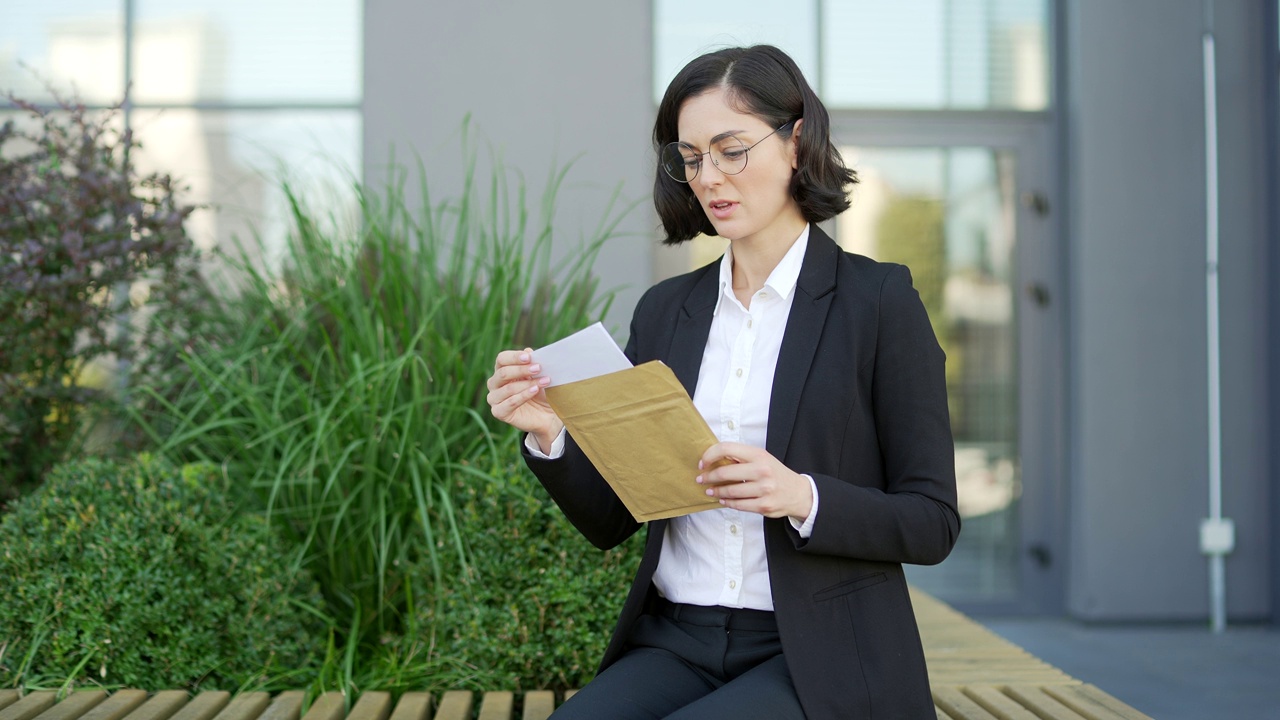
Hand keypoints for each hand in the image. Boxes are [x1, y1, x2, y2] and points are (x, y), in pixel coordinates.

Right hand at [485, 347, 563, 451]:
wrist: (547, 415)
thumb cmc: (540, 392)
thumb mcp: (539, 376)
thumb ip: (532, 363)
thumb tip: (528, 351)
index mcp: (501, 370)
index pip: (501, 359)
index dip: (514, 357)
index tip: (529, 357)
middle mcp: (494, 383)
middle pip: (503, 373)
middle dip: (522, 370)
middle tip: (539, 368)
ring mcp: (494, 399)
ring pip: (508, 388)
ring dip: (527, 384)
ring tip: (544, 381)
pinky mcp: (499, 412)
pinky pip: (509, 403)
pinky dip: (523, 396)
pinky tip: (535, 390)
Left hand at [696, 442, 812, 520]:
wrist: (798, 492)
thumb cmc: (775, 473)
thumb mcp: (762, 458)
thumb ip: (741, 457)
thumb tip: (714, 459)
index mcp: (759, 454)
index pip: (726, 448)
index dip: (710, 455)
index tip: (703, 463)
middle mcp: (762, 470)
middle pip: (725, 472)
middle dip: (708, 477)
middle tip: (701, 479)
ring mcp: (764, 489)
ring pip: (730, 491)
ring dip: (716, 491)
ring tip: (710, 490)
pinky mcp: (764, 506)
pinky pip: (738, 505)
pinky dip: (727, 502)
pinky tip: (722, 499)